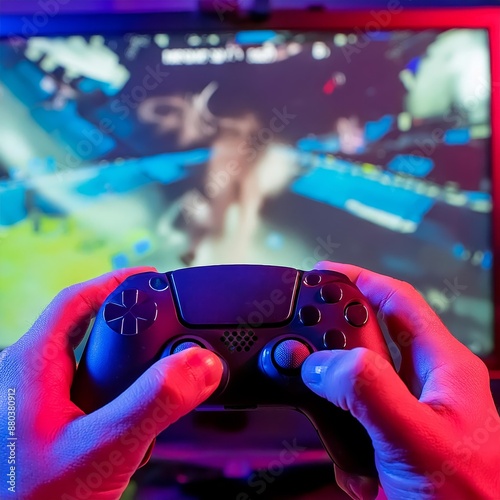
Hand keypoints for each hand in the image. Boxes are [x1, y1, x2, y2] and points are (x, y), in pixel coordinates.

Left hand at [0, 268, 222, 499]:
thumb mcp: (102, 448)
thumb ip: (154, 403)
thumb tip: (200, 364)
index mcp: (30, 366)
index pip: (74, 301)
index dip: (114, 281)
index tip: (149, 276)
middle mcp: (24, 377)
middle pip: (78, 328)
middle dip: (120, 320)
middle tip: (158, 317)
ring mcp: (30, 404)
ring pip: (79, 362)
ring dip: (116, 360)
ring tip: (151, 365)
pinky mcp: (39, 427)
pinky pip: (78, 391)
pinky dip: (109, 389)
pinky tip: (128, 411)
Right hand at [302, 262, 499, 498]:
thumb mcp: (415, 438)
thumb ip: (368, 391)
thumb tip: (323, 362)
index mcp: (443, 367)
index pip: (399, 302)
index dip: (363, 279)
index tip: (326, 273)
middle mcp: (425, 385)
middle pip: (370, 340)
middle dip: (338, 346)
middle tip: (308, 345)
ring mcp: (408, 414)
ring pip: (354, 385)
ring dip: (336, 405)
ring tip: (333, 424)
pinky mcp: (391, 441)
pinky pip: (352, 422)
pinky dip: (340, 440)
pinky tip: (352, 464)